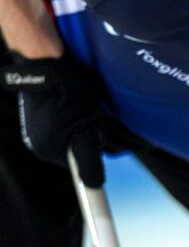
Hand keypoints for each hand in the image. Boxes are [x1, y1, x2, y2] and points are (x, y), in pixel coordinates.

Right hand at [1, 52, 104, 185]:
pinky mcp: (38, 111)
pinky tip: (72, 98)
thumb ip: (89, 161)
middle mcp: (38, 142)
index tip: (94, 136)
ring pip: (71, 134)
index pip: (80, 165)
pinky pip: (63, 120)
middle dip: (87, 135)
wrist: (46, 60)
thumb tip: (94, 186)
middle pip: (75, 149)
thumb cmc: (67, 93)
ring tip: (80, 104)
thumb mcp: (87, 130)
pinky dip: (72, 112)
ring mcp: (36, 126)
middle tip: (89, 115)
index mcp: (48, 151)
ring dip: (81, 122)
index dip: (92, 150)